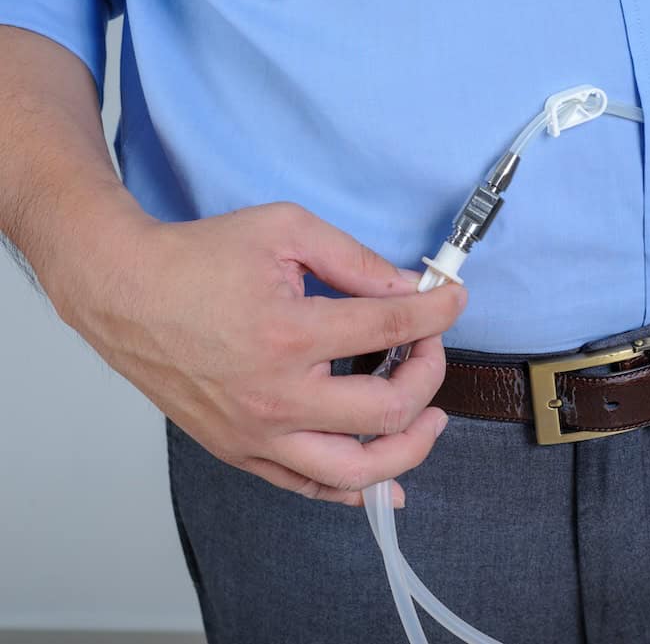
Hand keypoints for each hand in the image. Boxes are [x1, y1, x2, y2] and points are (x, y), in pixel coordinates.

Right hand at [61, 202, 465, 506]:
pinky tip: (388, 484)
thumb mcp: (285, 231)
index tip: (453, 299)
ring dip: (410, 447)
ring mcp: (257, 434)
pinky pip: (310, 487)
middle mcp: (276, 397)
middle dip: (430, 374)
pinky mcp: (241, 451)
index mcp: (289, 335)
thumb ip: (355, 260)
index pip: (392, 329)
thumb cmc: (197, 259)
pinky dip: (355, 491)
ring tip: (431, 420)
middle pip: (388, 409)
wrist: (124, 292)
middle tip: (430, 347)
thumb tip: (408, 289)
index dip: (437, 313)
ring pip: (357, 470)